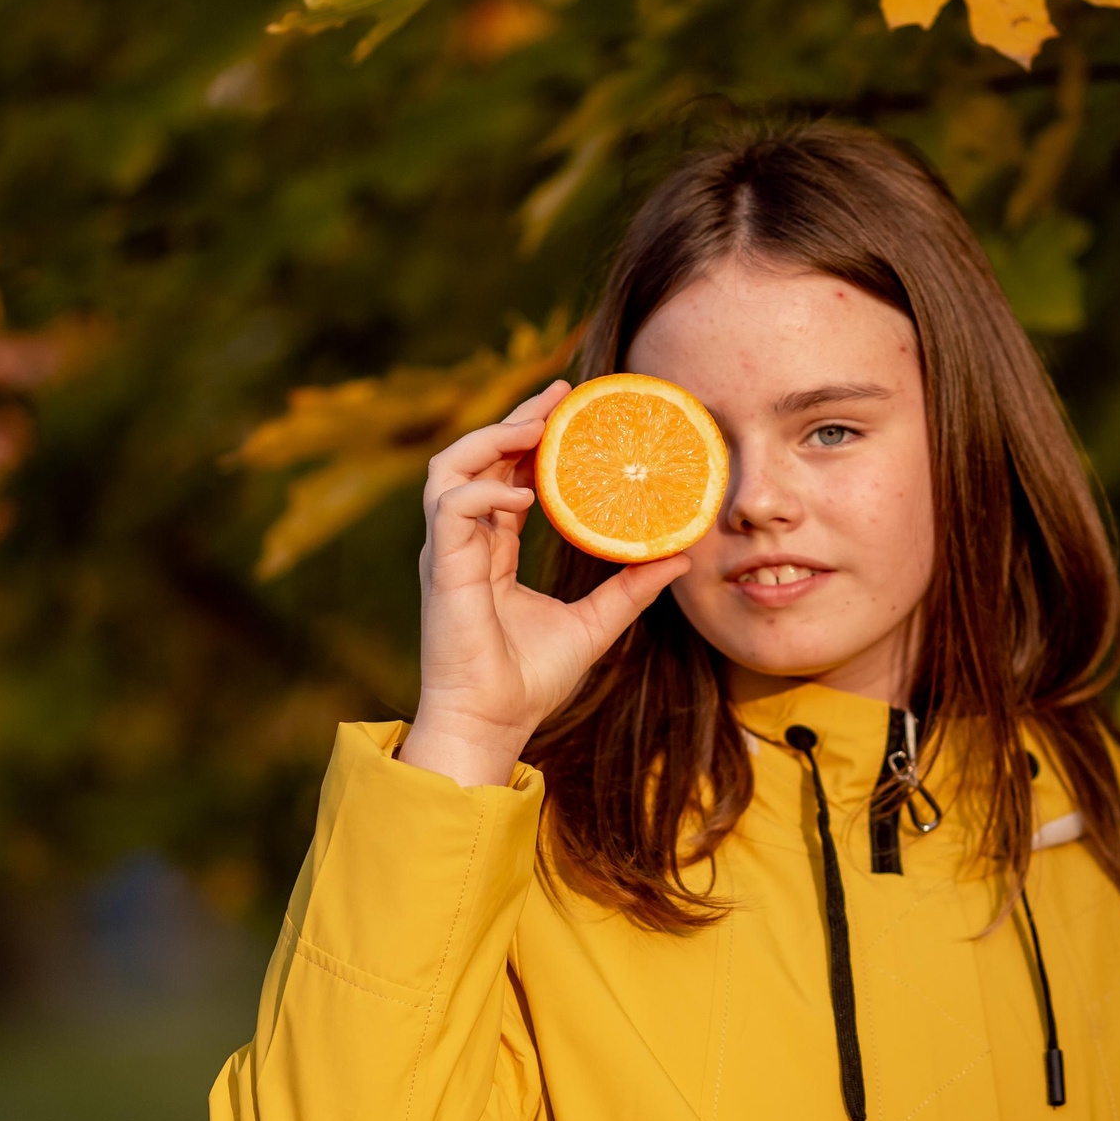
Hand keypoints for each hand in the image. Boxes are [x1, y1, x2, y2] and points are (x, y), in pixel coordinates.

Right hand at [396, 379, 691, 786]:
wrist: (493, 724)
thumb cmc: (529, 681)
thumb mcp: (595, 623)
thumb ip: (630, 588)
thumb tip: (679, 557)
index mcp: (488, 549)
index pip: (503, 475)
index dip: (529, 435)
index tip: (568, 406)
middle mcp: (462, 543)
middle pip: (475, 458)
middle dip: (514, 420)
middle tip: (560, 396)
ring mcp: (446, 553)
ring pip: (449, 468)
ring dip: (491, 440)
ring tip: (537, 428)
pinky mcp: (440, 570)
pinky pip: (452, 508)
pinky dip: (485, 492)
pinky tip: (522, 496)